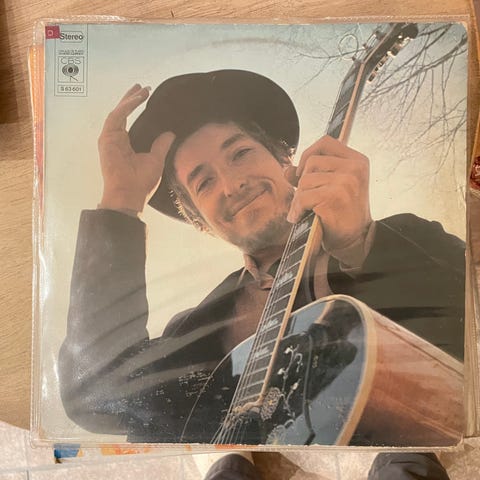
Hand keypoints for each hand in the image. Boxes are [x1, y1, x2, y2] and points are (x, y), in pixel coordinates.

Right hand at [98, 84, 174, 212]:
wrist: (130, 195)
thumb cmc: (141, 183)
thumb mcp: (155, 160)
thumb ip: (161, 145)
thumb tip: (170, 134)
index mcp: (124, 144)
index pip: (127, 119)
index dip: (135, 106)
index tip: (145, 95)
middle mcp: (114, 139)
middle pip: (121, 112)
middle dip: (130, 98)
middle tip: (141, 86)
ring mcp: (109, 139)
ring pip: (118, 112)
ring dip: (130, 99)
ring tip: (142, 89)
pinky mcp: (107, 139)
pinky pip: (117, 116)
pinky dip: (127, 106)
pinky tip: (137, 98)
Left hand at [287, 135, 371, 251]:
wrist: (354, 241)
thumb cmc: (342, 214)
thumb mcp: (331, 188)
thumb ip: (312, 175)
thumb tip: (287, 170)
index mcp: (357, 161)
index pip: (325, 142)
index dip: (308, 154)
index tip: (303, 173)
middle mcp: (354, 168)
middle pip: (311, 162)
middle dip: (302, 182)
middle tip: (304, 200)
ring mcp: (346, 182)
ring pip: (305, 180)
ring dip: (299, 198)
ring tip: (303, 211)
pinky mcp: (334, 197)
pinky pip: (303, 197)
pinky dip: (297, 209)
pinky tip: (300, 218)